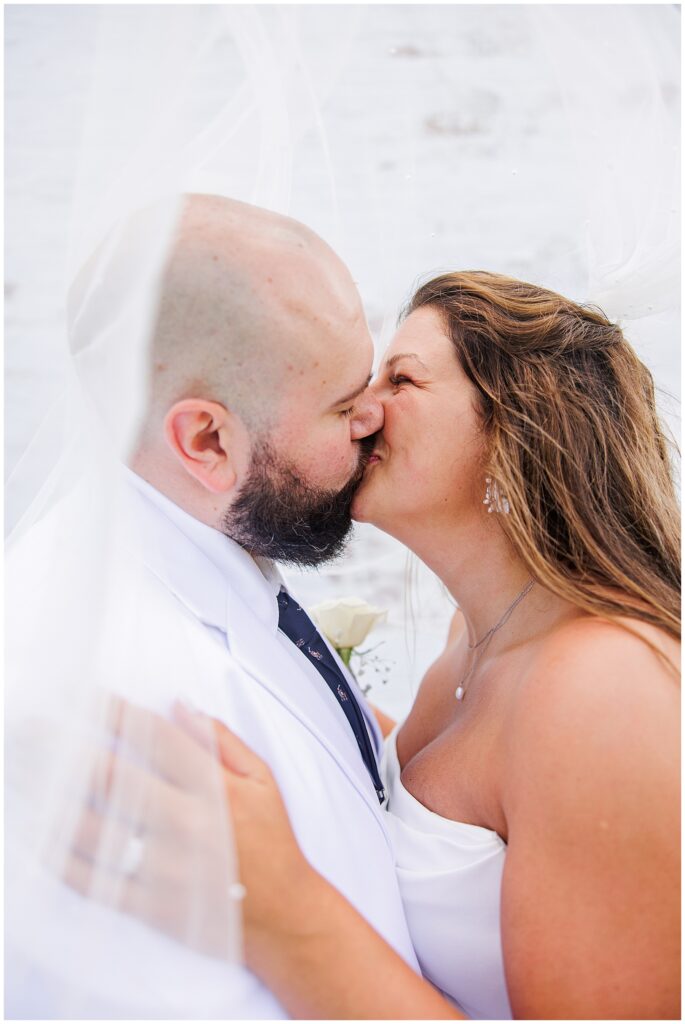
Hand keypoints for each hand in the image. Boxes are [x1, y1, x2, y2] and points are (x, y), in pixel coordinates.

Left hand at [59, 698, 315, 965]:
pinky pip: (95, 881)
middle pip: (112, 778)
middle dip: (68, 750)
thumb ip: (221, 739)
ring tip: (27, 776)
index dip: (115, 713)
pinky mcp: (150, 906)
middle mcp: (185, 824)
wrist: (286, 915)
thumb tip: (180, 705)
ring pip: (94, 828)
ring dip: (56, 800)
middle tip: (34, 732)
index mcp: (213, 788)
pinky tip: (44, 838)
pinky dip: (63, 859)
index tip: (87, 698)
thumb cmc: (273, 843)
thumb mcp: (262, 779)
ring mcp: (164, 867)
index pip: (154, 738)